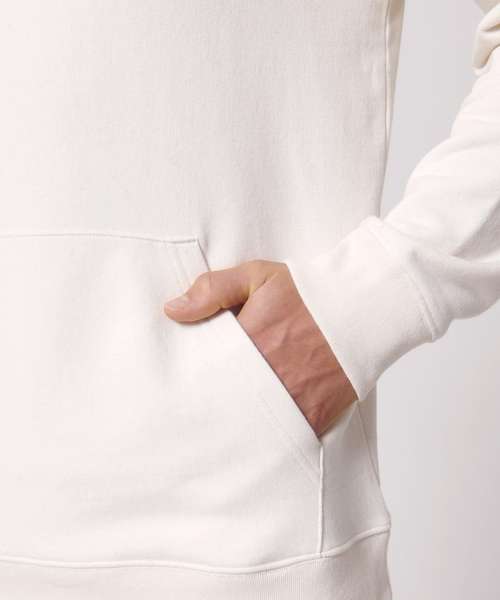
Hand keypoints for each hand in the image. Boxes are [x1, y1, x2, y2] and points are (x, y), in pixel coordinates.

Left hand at [164, 260, 356, 436]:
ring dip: (233, 426)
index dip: (190, 378)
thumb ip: (213, 290)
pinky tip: (252, 440)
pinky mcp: (312, 417)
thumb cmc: (307, 292)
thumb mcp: (257, 276)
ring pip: (247, 425)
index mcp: (245, 343)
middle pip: (221, 403)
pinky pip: (282, 438)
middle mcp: (264, 376)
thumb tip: (172, 311)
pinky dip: (267, 439)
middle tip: (188, 416)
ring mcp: (289, 400)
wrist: (360, 310)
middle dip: (206, 407)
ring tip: (215, 431)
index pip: (202, 369)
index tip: (180, 384)